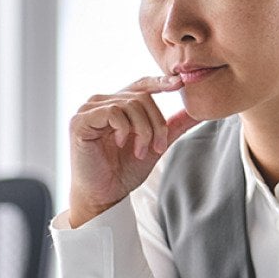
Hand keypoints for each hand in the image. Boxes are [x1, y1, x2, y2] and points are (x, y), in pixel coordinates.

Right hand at [68, 75, 200, 225]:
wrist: (104, 195)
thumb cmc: (125, 171)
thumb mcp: (156, 145)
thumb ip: (174, 126)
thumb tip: (198, 111)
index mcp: (118, 104)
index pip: (142, 85)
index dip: (160, 82)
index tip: (180, 84)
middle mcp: (102, 102)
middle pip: (141, 97)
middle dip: (156, 124)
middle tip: (158, 147)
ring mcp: (89, 110)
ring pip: (130, 104)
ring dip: (143, 130)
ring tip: (140, 152)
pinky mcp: (80, 121)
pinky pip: (112, 112)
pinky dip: (124, 129)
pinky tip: (121, 144)